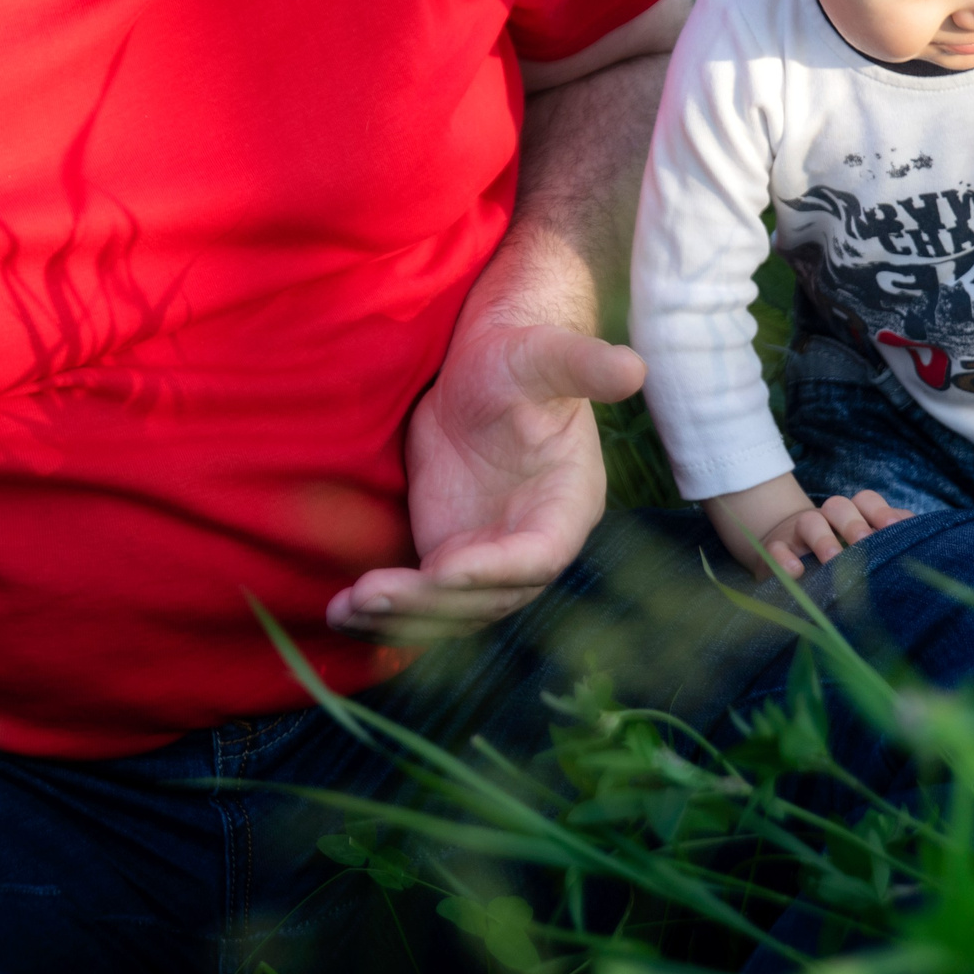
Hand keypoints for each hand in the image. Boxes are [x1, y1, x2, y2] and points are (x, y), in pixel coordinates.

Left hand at [326, 322, 642, 642]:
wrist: (483, 371)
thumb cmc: (520, 358)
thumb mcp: (545, 356)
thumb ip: (584, 366)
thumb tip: (633, 367)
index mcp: (567, 506)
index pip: (538, 556)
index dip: (494, 569)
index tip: (442, 567)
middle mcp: (530, 545)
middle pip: (487, 597)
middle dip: (432, 603)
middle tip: (374, 595)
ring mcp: (487, 557)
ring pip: (449, 608)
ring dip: (401, 617)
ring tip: (347, 609)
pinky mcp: (447, 554)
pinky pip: (420, 597)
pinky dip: (384, 610)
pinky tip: (340, 612)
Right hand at [702, 473, 911, 580]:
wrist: (789, 561)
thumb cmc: (838, 558)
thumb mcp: (864, 550)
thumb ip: (890, 544)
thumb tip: (926, 549)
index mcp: (852, 516)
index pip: (867, 501)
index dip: (880, 512)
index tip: (892, 528)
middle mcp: (827, 519)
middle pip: (839, 506)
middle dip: (854, 524)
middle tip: (865, 544)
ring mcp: (799, 533)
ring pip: (809, 521)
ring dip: (823, 539)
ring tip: (833, 560)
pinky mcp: (776, 551)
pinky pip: (776, 549)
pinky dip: (784, 558)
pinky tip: (796, 572)